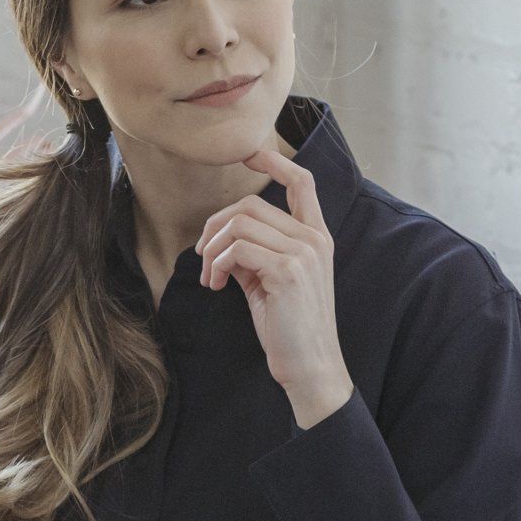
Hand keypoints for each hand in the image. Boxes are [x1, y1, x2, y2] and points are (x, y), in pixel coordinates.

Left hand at [196, 149, 351, 428]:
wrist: (310, 367)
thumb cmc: (288, 328)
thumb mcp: (271, 282)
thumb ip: (255, 253)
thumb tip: (222, 240)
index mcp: (317, 237)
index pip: (302, 182)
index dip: (273, 162)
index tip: (248, 154)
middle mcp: (315, 240)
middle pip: (252, 204)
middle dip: (216, 226)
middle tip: (203, 256)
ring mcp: (304, 253)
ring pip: (241, 223)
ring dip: (212, 249)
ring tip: (210, 277)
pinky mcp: (287, 271)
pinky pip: (238, 248)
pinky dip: (217, 264)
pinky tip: (216, 286)